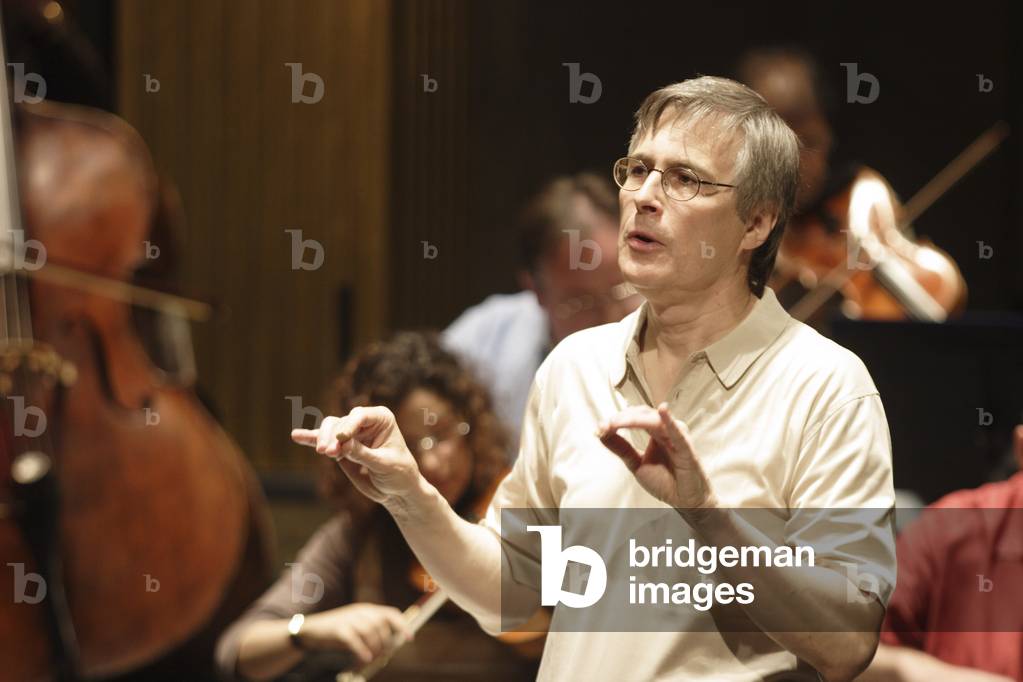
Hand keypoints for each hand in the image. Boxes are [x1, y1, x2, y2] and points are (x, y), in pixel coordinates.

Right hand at [291, 406, 421, 506]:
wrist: (396, 490)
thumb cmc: (398, 473)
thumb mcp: (384, 465)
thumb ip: (363, 454)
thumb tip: (343, 444)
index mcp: (381, 419)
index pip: (360, 416)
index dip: (348, 426)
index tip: (341, 440)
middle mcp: (364, 422)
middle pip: (341, 422)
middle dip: (332, 436)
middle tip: (329, 453)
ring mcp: (350, 434)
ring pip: (329, 429)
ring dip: (322, 439)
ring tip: (322, 451)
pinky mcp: (339, 447)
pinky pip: (322, 440)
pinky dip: (310, 438)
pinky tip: (296, 435)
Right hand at [298, 603, 410, 665]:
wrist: (310, 630)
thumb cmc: (337, 632)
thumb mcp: (357, 628)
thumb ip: (373, 633)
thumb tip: (391, 647)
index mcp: (367, 610)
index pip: (390, 613)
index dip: (402, 625)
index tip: (409, 639)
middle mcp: (360, 611)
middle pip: (382, 624)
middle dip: (386, 642)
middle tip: (384, 656)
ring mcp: (349, 619)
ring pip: (370, 631)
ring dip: (375, 648)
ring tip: (373, 659)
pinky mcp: (338, 629)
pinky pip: (354, 639)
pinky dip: (362, 650)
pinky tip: (364, 659)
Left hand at [596, 403, 715, 509]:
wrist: (682, 500)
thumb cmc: (665, 480)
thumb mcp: (635, 463)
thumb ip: (621, 448)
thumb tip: (601, 432)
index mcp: (655, 431)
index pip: (634, 416)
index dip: (617, 419)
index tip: (600, 427)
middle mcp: (666, 430)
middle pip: (643, 414)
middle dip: (622, 418)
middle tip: (606, 425)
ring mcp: (676, 437)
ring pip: (655, 421)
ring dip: (634, 420)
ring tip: (617, 422)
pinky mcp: (686, 449)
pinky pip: (677, 433)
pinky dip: (670, 421)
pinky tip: (663, 410)